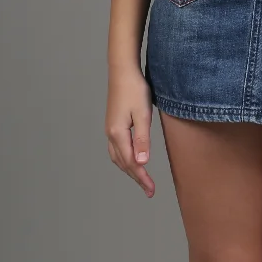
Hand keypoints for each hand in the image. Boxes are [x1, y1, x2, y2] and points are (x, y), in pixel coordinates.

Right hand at [106, 65, 155, 196]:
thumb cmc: (135, 90)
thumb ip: (142, 140)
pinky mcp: (113, 124)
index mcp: (118, 134)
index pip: (131, 163)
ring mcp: (110, 129)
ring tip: (141, 179)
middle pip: (123, 163)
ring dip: (129, 170)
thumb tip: (141, 163)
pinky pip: (116, 149)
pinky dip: (123, 159)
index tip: (151, 190)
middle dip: (136, 177)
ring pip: (117, 157)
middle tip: (149, 190)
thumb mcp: (142, 115)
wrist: (122, 71)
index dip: (141, 178)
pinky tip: (131, 160)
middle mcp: (111, 134)